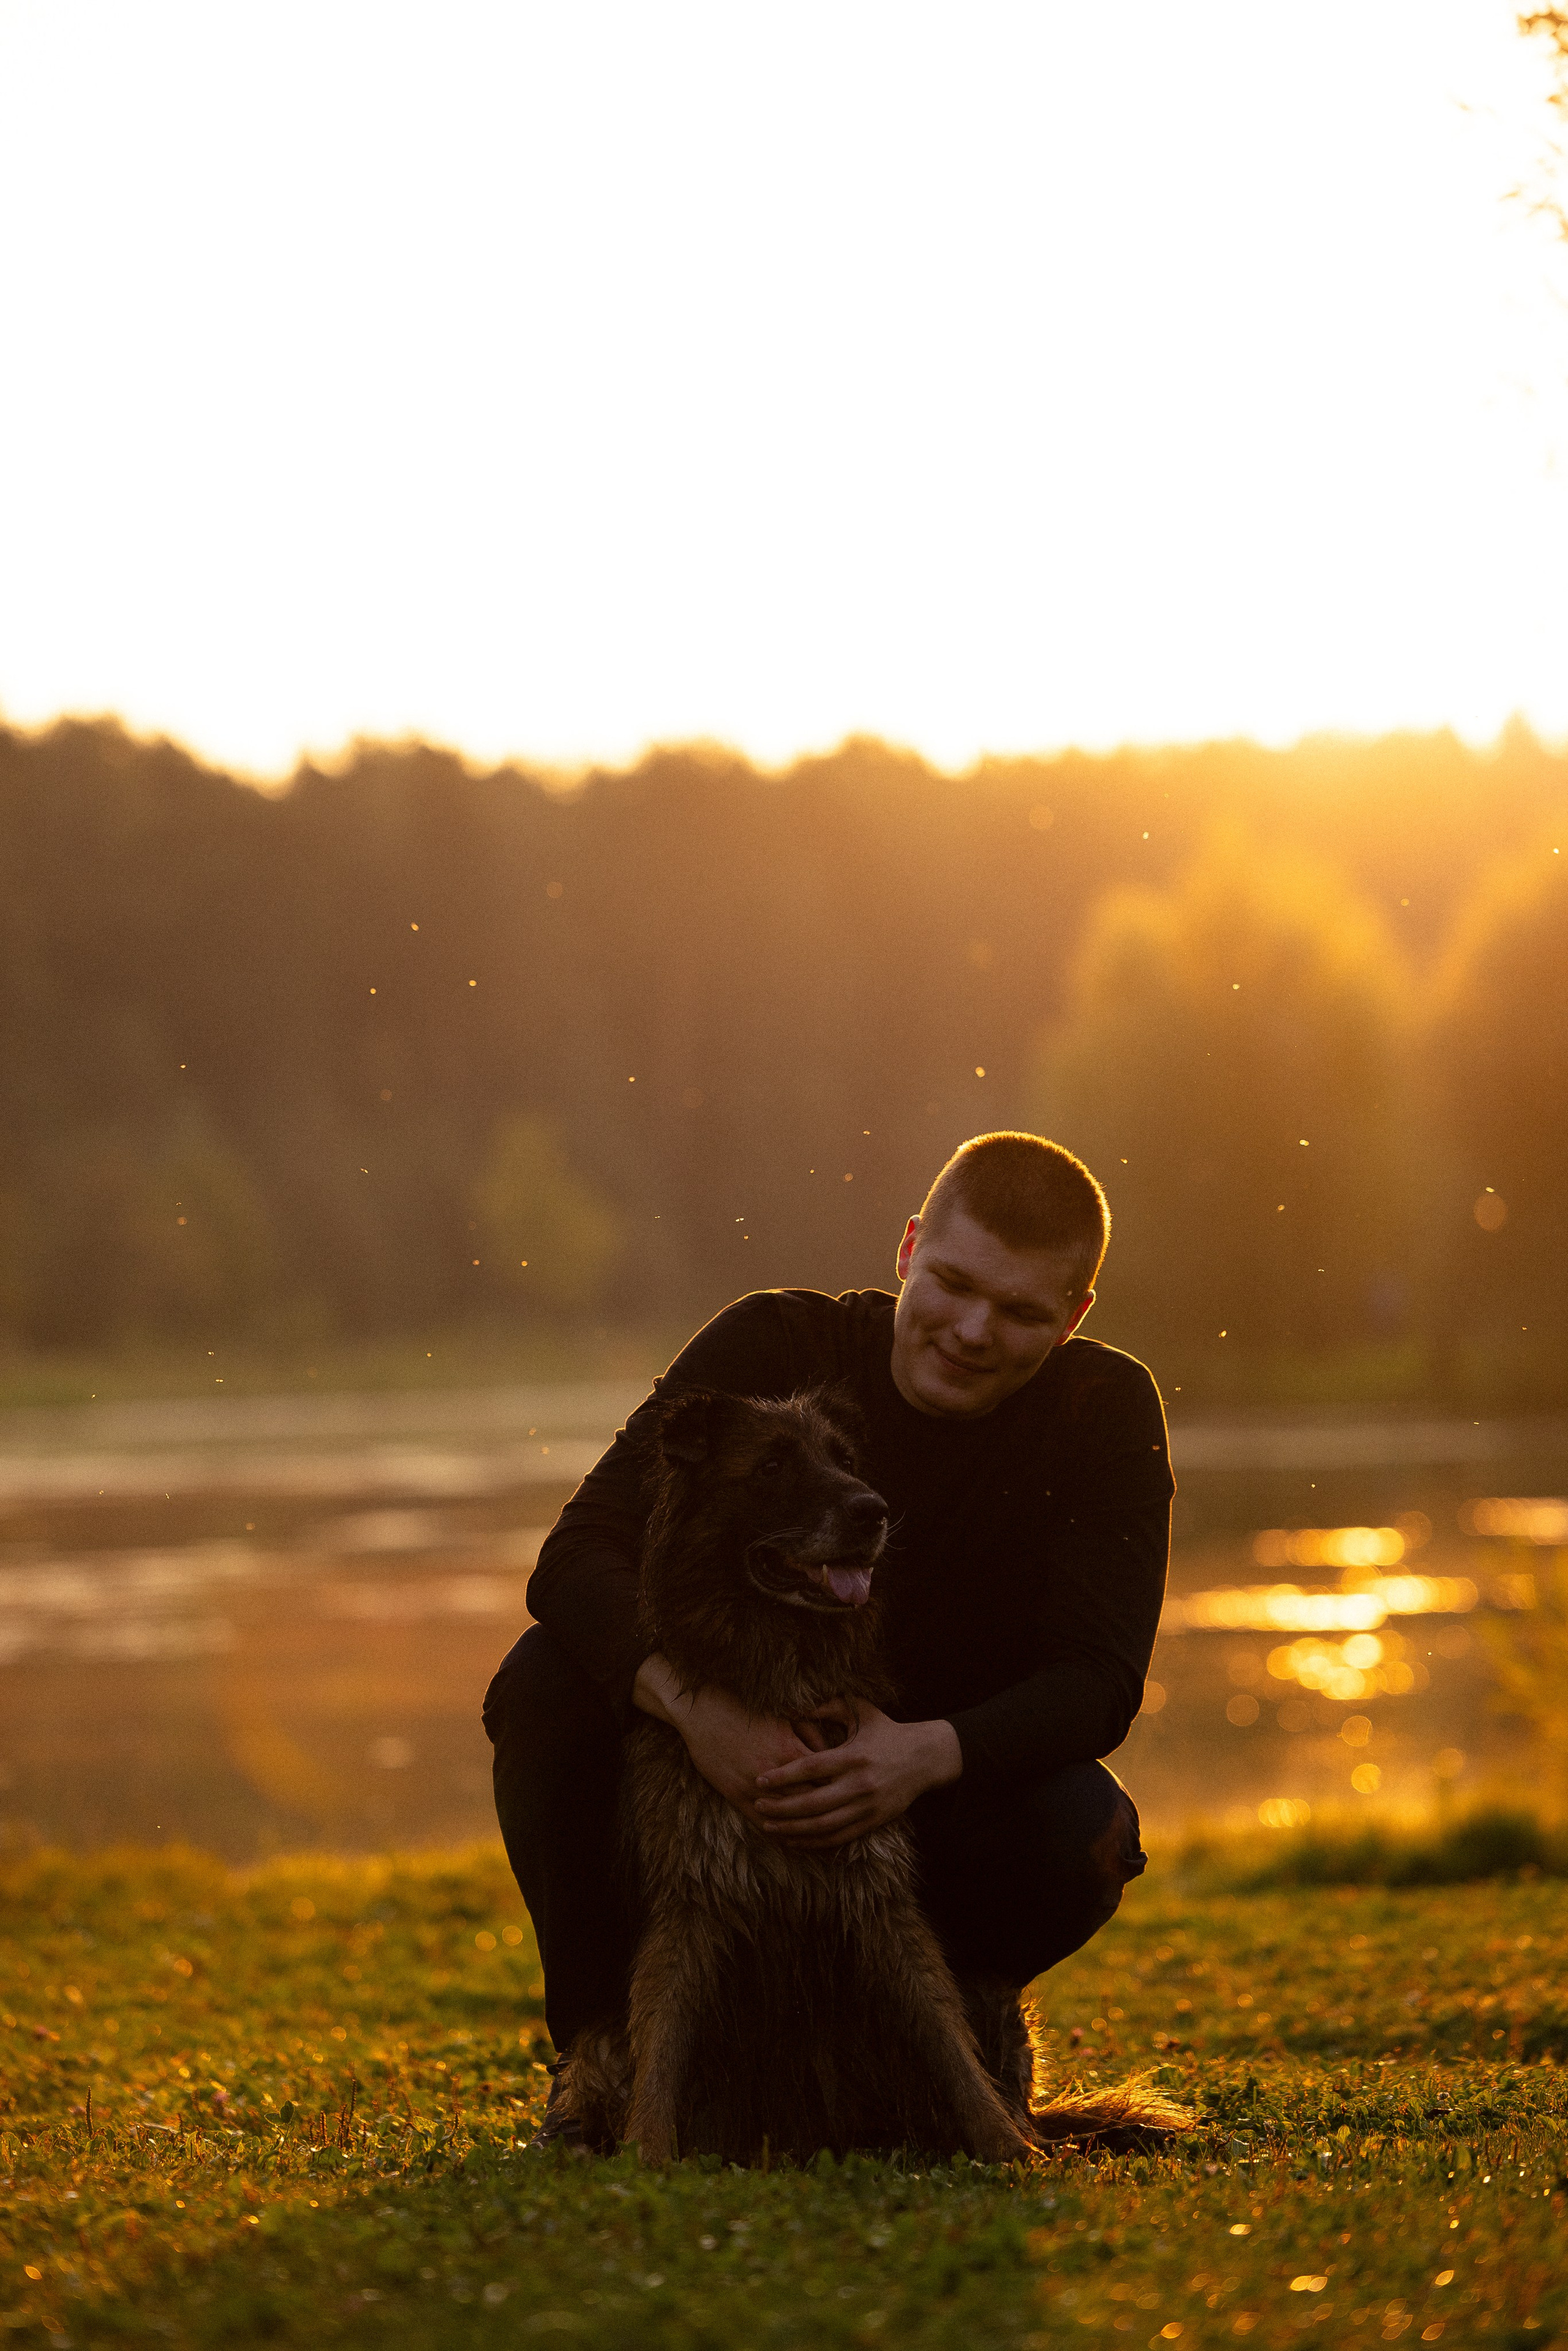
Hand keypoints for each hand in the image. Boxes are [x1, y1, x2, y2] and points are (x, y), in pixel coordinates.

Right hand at [633, 1655, 841, 1824]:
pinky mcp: (736, 1796)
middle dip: (829, 1812)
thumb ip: (810, 1732)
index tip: (854, 1795)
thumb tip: (832, 1751)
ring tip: (824, 1835)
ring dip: (805, 1828)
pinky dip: (777, 1833)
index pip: (825, 1778)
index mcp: (790, 1749)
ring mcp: (754, 1787)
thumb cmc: (745, 1709)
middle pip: (811, 1802)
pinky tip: (789, 1839)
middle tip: (846, 1820)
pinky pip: (761, 1823)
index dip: (841, 1788)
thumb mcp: (783, 1716)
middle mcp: (775, 1773)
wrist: (703, 1712)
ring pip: (787, 1817)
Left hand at [752, 1704, 961, 1849]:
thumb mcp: (861, 1710)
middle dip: (781, 1808)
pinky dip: (813, 1842)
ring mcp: (867, 1807)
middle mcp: (860, 1784)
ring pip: (823, 1826)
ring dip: (792, 1830)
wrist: (926, 1758)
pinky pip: (838, 1838)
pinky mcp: (873, 1822)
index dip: (783, 1776)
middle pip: (813, 1803)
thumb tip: (796, 1708)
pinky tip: (793, 1840)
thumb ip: (828, 1707)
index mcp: (854, 1756)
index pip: (811, 1768)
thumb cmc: (887, 1730)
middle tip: (758, 1806)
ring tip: (768, 1827)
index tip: (760, 1780)